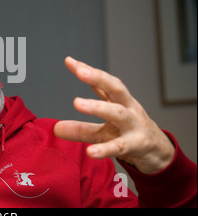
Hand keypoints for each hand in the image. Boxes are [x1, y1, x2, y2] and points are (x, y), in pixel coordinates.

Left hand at [54, 56, 174, 173]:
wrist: (159, 154)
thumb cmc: (129, 136)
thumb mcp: (103, 132)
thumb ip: (81, 128)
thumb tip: (56, 128)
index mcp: (120, 101)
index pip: (103, 83)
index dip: (88, 71)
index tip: (69, 61)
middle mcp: (128, 109)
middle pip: (116, 88)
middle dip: (99, 77)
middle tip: (80, 72)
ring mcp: (134, 126)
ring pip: (118, 113)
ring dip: (98, 107)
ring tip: (77, 103)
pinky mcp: (137, 145)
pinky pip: (120, 146)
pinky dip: (105, 149)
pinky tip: (90, 152)